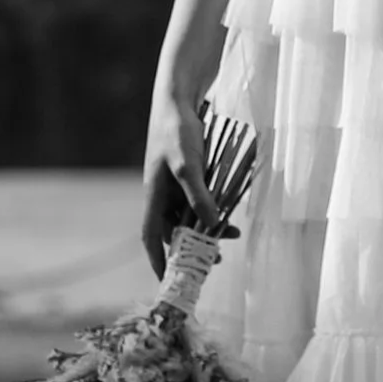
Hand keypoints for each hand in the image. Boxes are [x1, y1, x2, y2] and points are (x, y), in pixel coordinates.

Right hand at [140, 91, 219, 277]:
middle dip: (193, 247)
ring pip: (191, 217)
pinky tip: (231, 213)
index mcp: (154, 196)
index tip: (167, 281)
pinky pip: (201, 201)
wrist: (181, 100)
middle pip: (175, 231)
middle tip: (214, 260)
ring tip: (231, 235)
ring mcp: (176, 186)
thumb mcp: (189, 165)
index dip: (157, 260)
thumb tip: (212, 226)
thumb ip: (200, 196)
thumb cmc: (177, 130)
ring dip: (208, 229)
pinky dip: (213, 210)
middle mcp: (163, 195)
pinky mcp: (190, 176)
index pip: (151, 237)